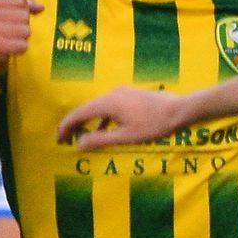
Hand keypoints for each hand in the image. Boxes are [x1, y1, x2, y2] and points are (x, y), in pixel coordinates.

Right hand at [0, 0, 44, 77]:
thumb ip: (19, 8)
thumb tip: (41, 6)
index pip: (20, 1)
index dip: (28, 10)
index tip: (22, 21)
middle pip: (25, 16)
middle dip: (23, 27)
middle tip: (9, 36)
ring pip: (26, 30)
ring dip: (22, 40)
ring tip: (8, 43)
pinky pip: (23, 45)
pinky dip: (20, 50)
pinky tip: (9, 52)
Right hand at [58, 85, 189, 150]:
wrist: (179, 110)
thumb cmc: (153, 125)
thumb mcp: (125, 137)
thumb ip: (100, 140)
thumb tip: (79, 144)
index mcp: (108, 103)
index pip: (79, 113)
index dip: (66, 127)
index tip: (59, 140)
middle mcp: (112, 94)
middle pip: (86, 109)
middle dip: (74, 125)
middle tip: (65, 140)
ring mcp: (122, 93)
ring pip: (98, 108)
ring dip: (88, 122)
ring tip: (81, 137)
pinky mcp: (130, 96)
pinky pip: (109, 107)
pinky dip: (102, 119)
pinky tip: (104, 130)